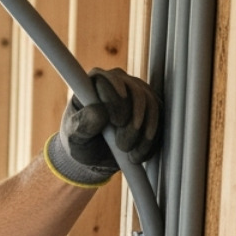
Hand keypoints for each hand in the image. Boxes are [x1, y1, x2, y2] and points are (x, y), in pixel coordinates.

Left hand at [47, 67, 162, 185]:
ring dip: (144, 132)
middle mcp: (118, 81)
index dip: (116, 100)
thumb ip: (82, 125)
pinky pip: (160, 117)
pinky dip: (152, 138)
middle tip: (123, 146)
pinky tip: (140, 154)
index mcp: (94, 82)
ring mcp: (137, 91)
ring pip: (151, 105)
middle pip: (136, 92)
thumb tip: (99, 112)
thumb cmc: (80, 142)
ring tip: (131, 154)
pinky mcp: (151, 105)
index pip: (109, 80)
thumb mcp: (74, 138)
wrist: (96, 154)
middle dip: (133, 121)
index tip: (117, 122)